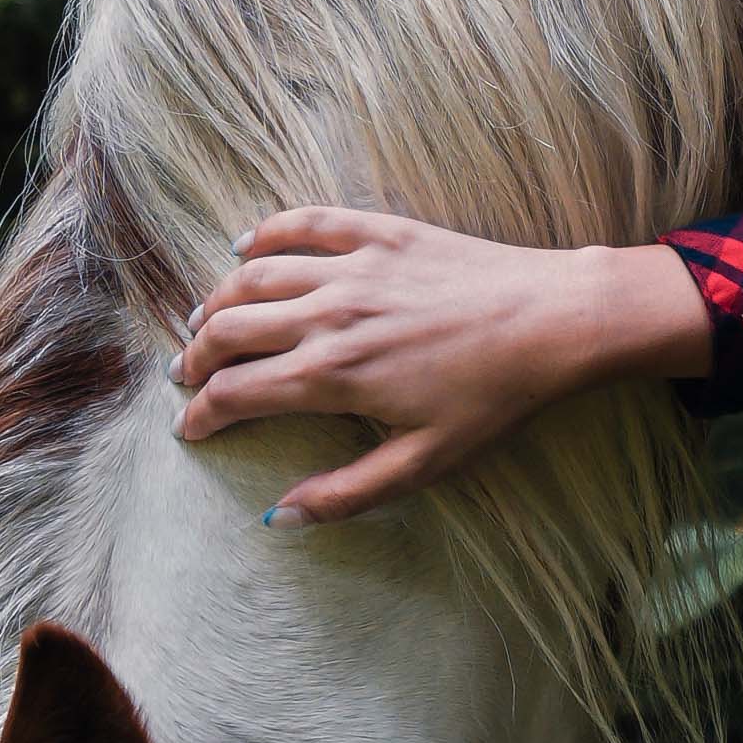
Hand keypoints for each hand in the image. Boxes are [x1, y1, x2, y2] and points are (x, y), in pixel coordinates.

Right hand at [171, 208, 713, 523]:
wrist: (554, 321)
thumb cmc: (495, 398)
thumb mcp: (425, 462)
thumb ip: (348, 492)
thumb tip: (281, 517)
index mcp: (333, 375)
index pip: (237, 394)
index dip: (203, 415)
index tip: (191, 429)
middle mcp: (329, 315)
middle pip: (231, 330)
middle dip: (198, 357)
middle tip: (188, 375)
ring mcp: (353, 268)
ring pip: (255, 276)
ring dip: (219, 300)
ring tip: (206, 321)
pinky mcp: (382, 233)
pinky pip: (305, 224)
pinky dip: (267, 232)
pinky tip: (247, 246)